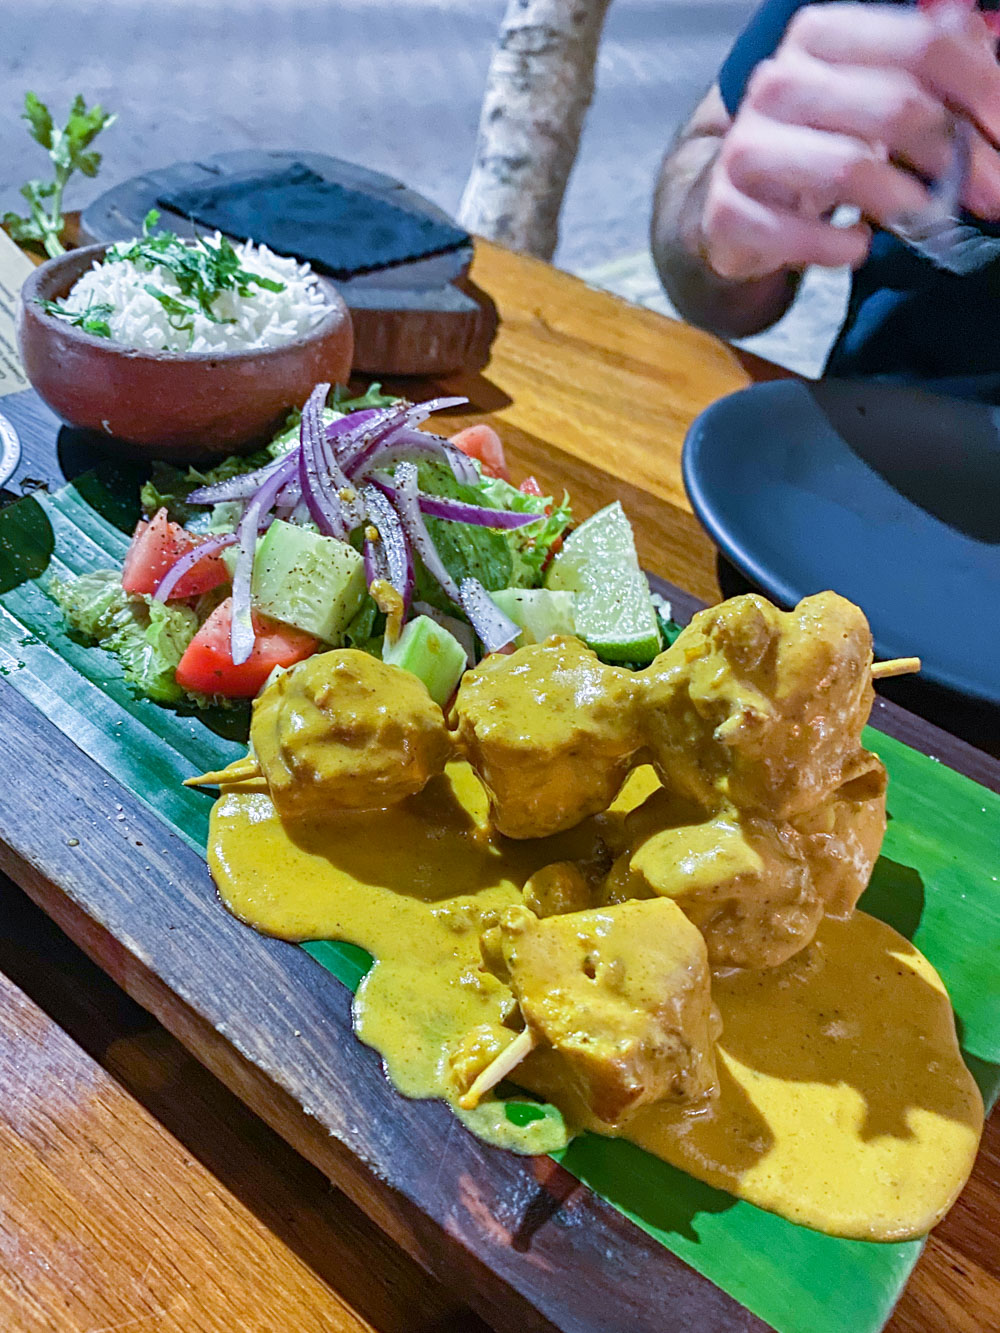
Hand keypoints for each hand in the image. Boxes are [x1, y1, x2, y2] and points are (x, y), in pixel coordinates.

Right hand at [701, 2, 999, 279]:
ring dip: (905, 203)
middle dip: (956, 160)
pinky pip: (797, 233)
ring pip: (849, 168)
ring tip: (925, 221)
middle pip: (896, 107)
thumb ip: (937, 68)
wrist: (740, 199)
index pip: (923, 45)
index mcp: (822, 34)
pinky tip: (855, 246)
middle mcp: (777, 81)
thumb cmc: (823, 142)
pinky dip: (839, 247)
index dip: (981, 93)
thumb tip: (999, 76)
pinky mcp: (726, 209)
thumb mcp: (878, 93)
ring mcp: (746, 146)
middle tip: (986, 196)